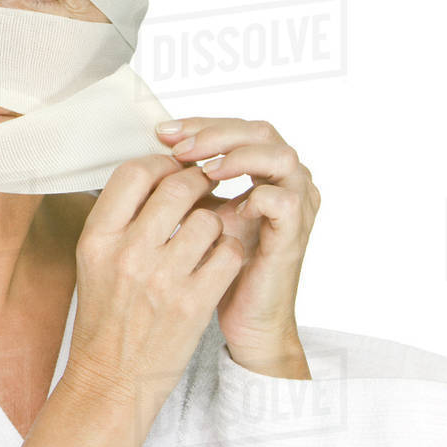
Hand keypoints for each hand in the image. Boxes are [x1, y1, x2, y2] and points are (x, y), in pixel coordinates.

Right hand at [68, 154, 245, 406]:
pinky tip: (218, 261)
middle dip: (198, 182)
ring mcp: (163, 279)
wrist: (111, 378)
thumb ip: (118, 218)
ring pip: (210, 219)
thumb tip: (153, 173)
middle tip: (204, 189)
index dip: (161, 163)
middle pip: (178, 187)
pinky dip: (230, 251)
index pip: (134, 172)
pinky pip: (229, 253)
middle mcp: (128, 254)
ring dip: (216, 221)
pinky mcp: (195, 303)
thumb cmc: (104, 316)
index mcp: (97, 238)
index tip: (172, 170)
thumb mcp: (92, 260)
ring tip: (207, 235)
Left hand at [155, 118, 319, 374]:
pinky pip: (283, 199)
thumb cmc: (216, 270)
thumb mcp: (197, 218)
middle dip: (213, 133)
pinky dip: (253, 195)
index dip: (198, 124)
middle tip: (178, 146)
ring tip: (201, 167)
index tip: (162, 132)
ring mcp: (296, 205)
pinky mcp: (294, 235)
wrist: (244, 321)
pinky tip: (225, 204)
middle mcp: (286, 181)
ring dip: (235, 155)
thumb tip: (149, 154)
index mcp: (262, 171)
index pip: (235, 126)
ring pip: (278, 154)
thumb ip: (186, 186)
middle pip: (258, 130)